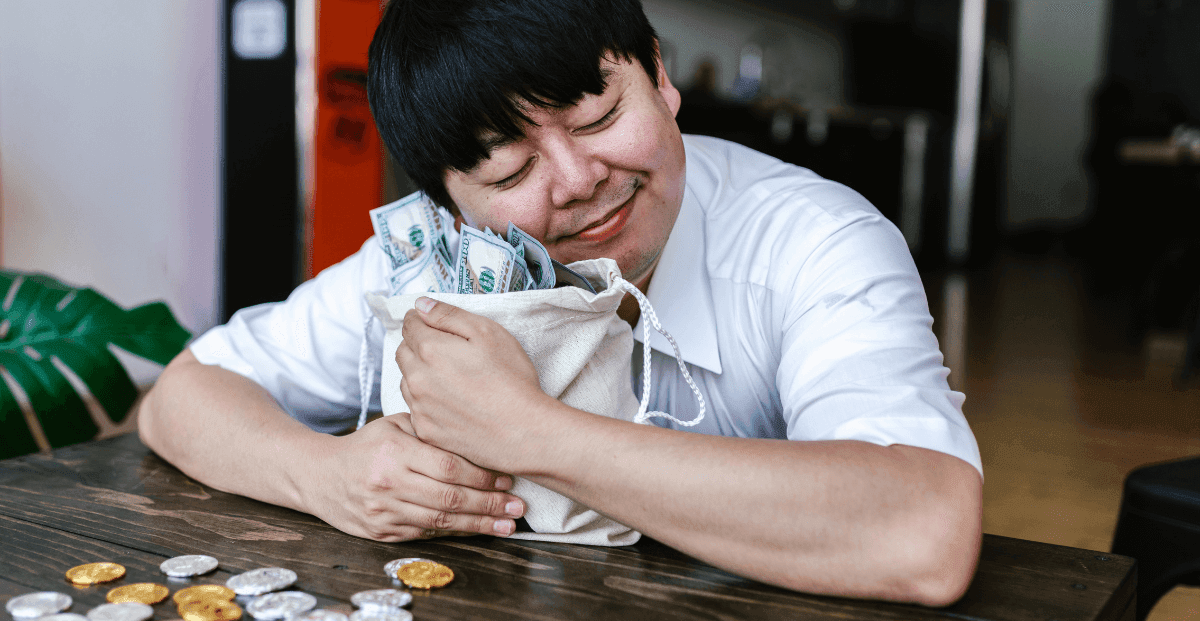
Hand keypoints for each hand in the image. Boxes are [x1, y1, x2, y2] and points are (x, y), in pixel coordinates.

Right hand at [297, 414, 525, 541]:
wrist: (319, 475)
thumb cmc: (365, 446)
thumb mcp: (394, 426)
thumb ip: (430, 431)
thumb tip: (478, 436)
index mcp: (394, 452)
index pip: (448, 467)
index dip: (482, 475)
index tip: (507, 478)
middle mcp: (389, 484)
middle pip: (449, 498)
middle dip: (489, 503)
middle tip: (518, 506)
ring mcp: (384, 512)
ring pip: (440, 521)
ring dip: (478, 524)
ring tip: (506, 524)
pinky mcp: (381, 533)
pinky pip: (425, 533)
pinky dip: (454, 533)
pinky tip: (477, 529)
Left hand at [396, 298, 551, 470]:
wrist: (522, 432)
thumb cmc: (511, 380)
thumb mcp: (488, 333)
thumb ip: (449, 315)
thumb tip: (420, 305)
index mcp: (430, 349)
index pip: (409, 324)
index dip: (422, 319)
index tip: (434, 323)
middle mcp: (417, 378)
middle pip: (403, 351)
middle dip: (418, 345)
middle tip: (447, 350)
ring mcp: (419, 407)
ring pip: (407, 380)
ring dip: (420, 373)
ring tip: (452, 377)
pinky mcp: (425, 431)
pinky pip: (415, 408)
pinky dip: (426, 401)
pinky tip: (452, 402)